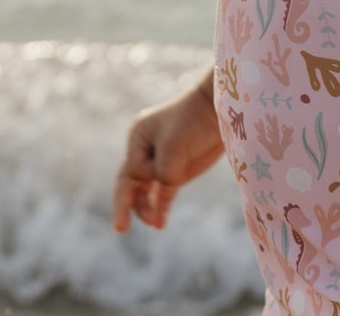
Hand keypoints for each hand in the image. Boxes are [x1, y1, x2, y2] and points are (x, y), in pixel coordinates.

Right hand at [111, 73, 225, 231]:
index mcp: (137, 137)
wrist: (219, 112)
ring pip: (144, 192)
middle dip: (123, 205)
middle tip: (119, 229)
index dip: (146, 175)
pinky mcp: (177, 172)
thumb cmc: (193, 122)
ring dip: (146, 209)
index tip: (168, 163)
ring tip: (155, 224)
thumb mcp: (173, 146)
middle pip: (129, 182)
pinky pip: (162, 194)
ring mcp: (160, 162)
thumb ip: (162, 172)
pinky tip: (159, 224)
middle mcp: (144, 151)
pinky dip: (160, 208)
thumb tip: (160, 193)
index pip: (132, 168)